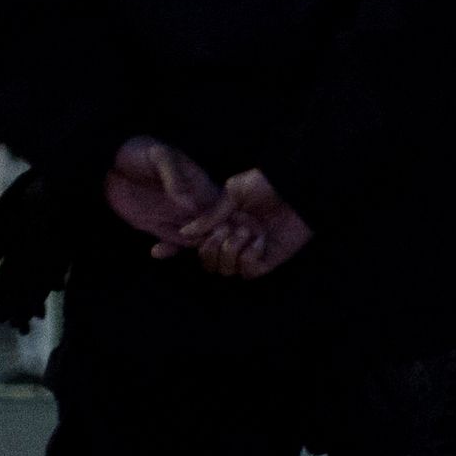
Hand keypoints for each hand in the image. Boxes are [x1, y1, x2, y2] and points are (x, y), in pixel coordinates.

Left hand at [105, 137, 226, 251]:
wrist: (109, 160)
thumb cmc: (140, 151)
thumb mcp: (159, 156)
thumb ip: (174, 177)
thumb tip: (190, 204)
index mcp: (199, 184)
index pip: (221, 206)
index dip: (223, 220)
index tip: (213, 230)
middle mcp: (192, 202)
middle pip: (214, 227)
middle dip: (210, 240)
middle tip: (192, 243)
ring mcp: (175, 214)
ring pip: (195, 238)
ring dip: (189, 247)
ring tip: (169, 246)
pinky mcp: (157, 224)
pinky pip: (170, 242)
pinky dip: (168, 250)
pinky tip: (155, 251)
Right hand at [183, 169, 311, 278]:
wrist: (297, 189)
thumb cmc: (268, 184)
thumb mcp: (234, 191)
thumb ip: (211, 214)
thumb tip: (185, 233)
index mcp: (221, 223)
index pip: (193, 242)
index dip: (173, 250)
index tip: (157, 251)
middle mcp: (233, 240)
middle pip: (206, 262)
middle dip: (209, 248)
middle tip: (224, 229)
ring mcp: (250, 251)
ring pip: (225, 270)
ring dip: (231, 250)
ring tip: (245, 231)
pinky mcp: (267, 261)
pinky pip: (247, 271)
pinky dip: (249, 256)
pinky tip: (260, 240)